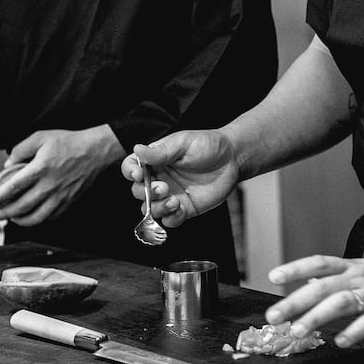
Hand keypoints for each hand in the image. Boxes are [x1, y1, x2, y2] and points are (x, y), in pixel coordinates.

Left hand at [0, 125, 120, 227]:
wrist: (96, 151)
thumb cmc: (67, 142)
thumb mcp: (41, 137)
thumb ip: (21, 149)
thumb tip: (7, 165)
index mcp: (41, 168)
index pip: (14, 187)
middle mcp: (50, 185)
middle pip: (22, 206)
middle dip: (5, 213)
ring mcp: (60, 196)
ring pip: (36, 217)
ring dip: (19, 221)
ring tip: (10, 219)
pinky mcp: (68, 202)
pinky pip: (50, 217)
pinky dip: (37, 220)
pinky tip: (29, 217)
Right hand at [122, 130, 239, 227]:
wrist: (233, 159)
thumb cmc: (208, 145)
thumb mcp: (184, 143)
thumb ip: (161, 151)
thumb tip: (137, 149)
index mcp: (155, 160)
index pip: (131, 167)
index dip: (130, 172)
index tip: (139, 174)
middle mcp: (159, 178)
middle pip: (138, 191)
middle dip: (146, 192)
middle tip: (164, 187)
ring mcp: (170, 195)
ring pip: (150, 209)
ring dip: (157, 208)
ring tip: (174, 201)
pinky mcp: (184, 208)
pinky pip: (170, 220)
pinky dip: (171, 218)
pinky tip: (181, 209)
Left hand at [264, 254, 363, 347]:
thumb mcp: (361, 272)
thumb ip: (334, 278)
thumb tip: (307, 282)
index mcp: (351, 267)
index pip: (318, 263)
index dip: (295, 268)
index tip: (273, 277)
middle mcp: (359, 279)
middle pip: (323, 286)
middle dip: (296, 301)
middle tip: (274, 315)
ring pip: (341, 303)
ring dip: (317, 316)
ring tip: (298, 329)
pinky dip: (353, 332)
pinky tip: (340, 342)